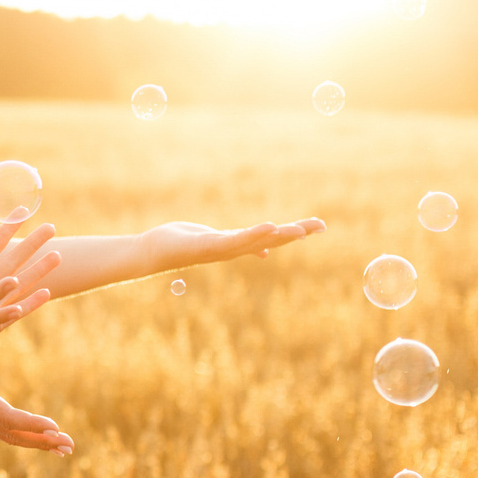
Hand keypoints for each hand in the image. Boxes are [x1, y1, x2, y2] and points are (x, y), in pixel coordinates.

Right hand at [0, 366, 73, 453]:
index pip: (7, 418)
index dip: (33, 424)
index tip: (57, 429)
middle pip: (14, 434)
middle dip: (43, 441)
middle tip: (70, 447)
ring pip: (10, 435)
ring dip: (37, 442)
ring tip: (63, 448)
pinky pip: (3, 429)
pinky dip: (24, 434)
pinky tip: (37, 437)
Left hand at [146, 216, 325, 268]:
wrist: (155, 252)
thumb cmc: (185, 244)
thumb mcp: (217, 242)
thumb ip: (241, 244)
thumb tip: (264, 252)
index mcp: (239, 246)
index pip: (274, 238)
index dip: (297, 233)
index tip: (321, 226)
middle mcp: (234, 250)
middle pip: (272, 240)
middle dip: (297, 233)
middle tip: (322, 225)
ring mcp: (222, 250)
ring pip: (256, 242)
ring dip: (279, 235)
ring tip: (299, 229)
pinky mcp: (207, 246)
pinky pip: (234, 241)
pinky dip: (253, 235)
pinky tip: (268, 226)